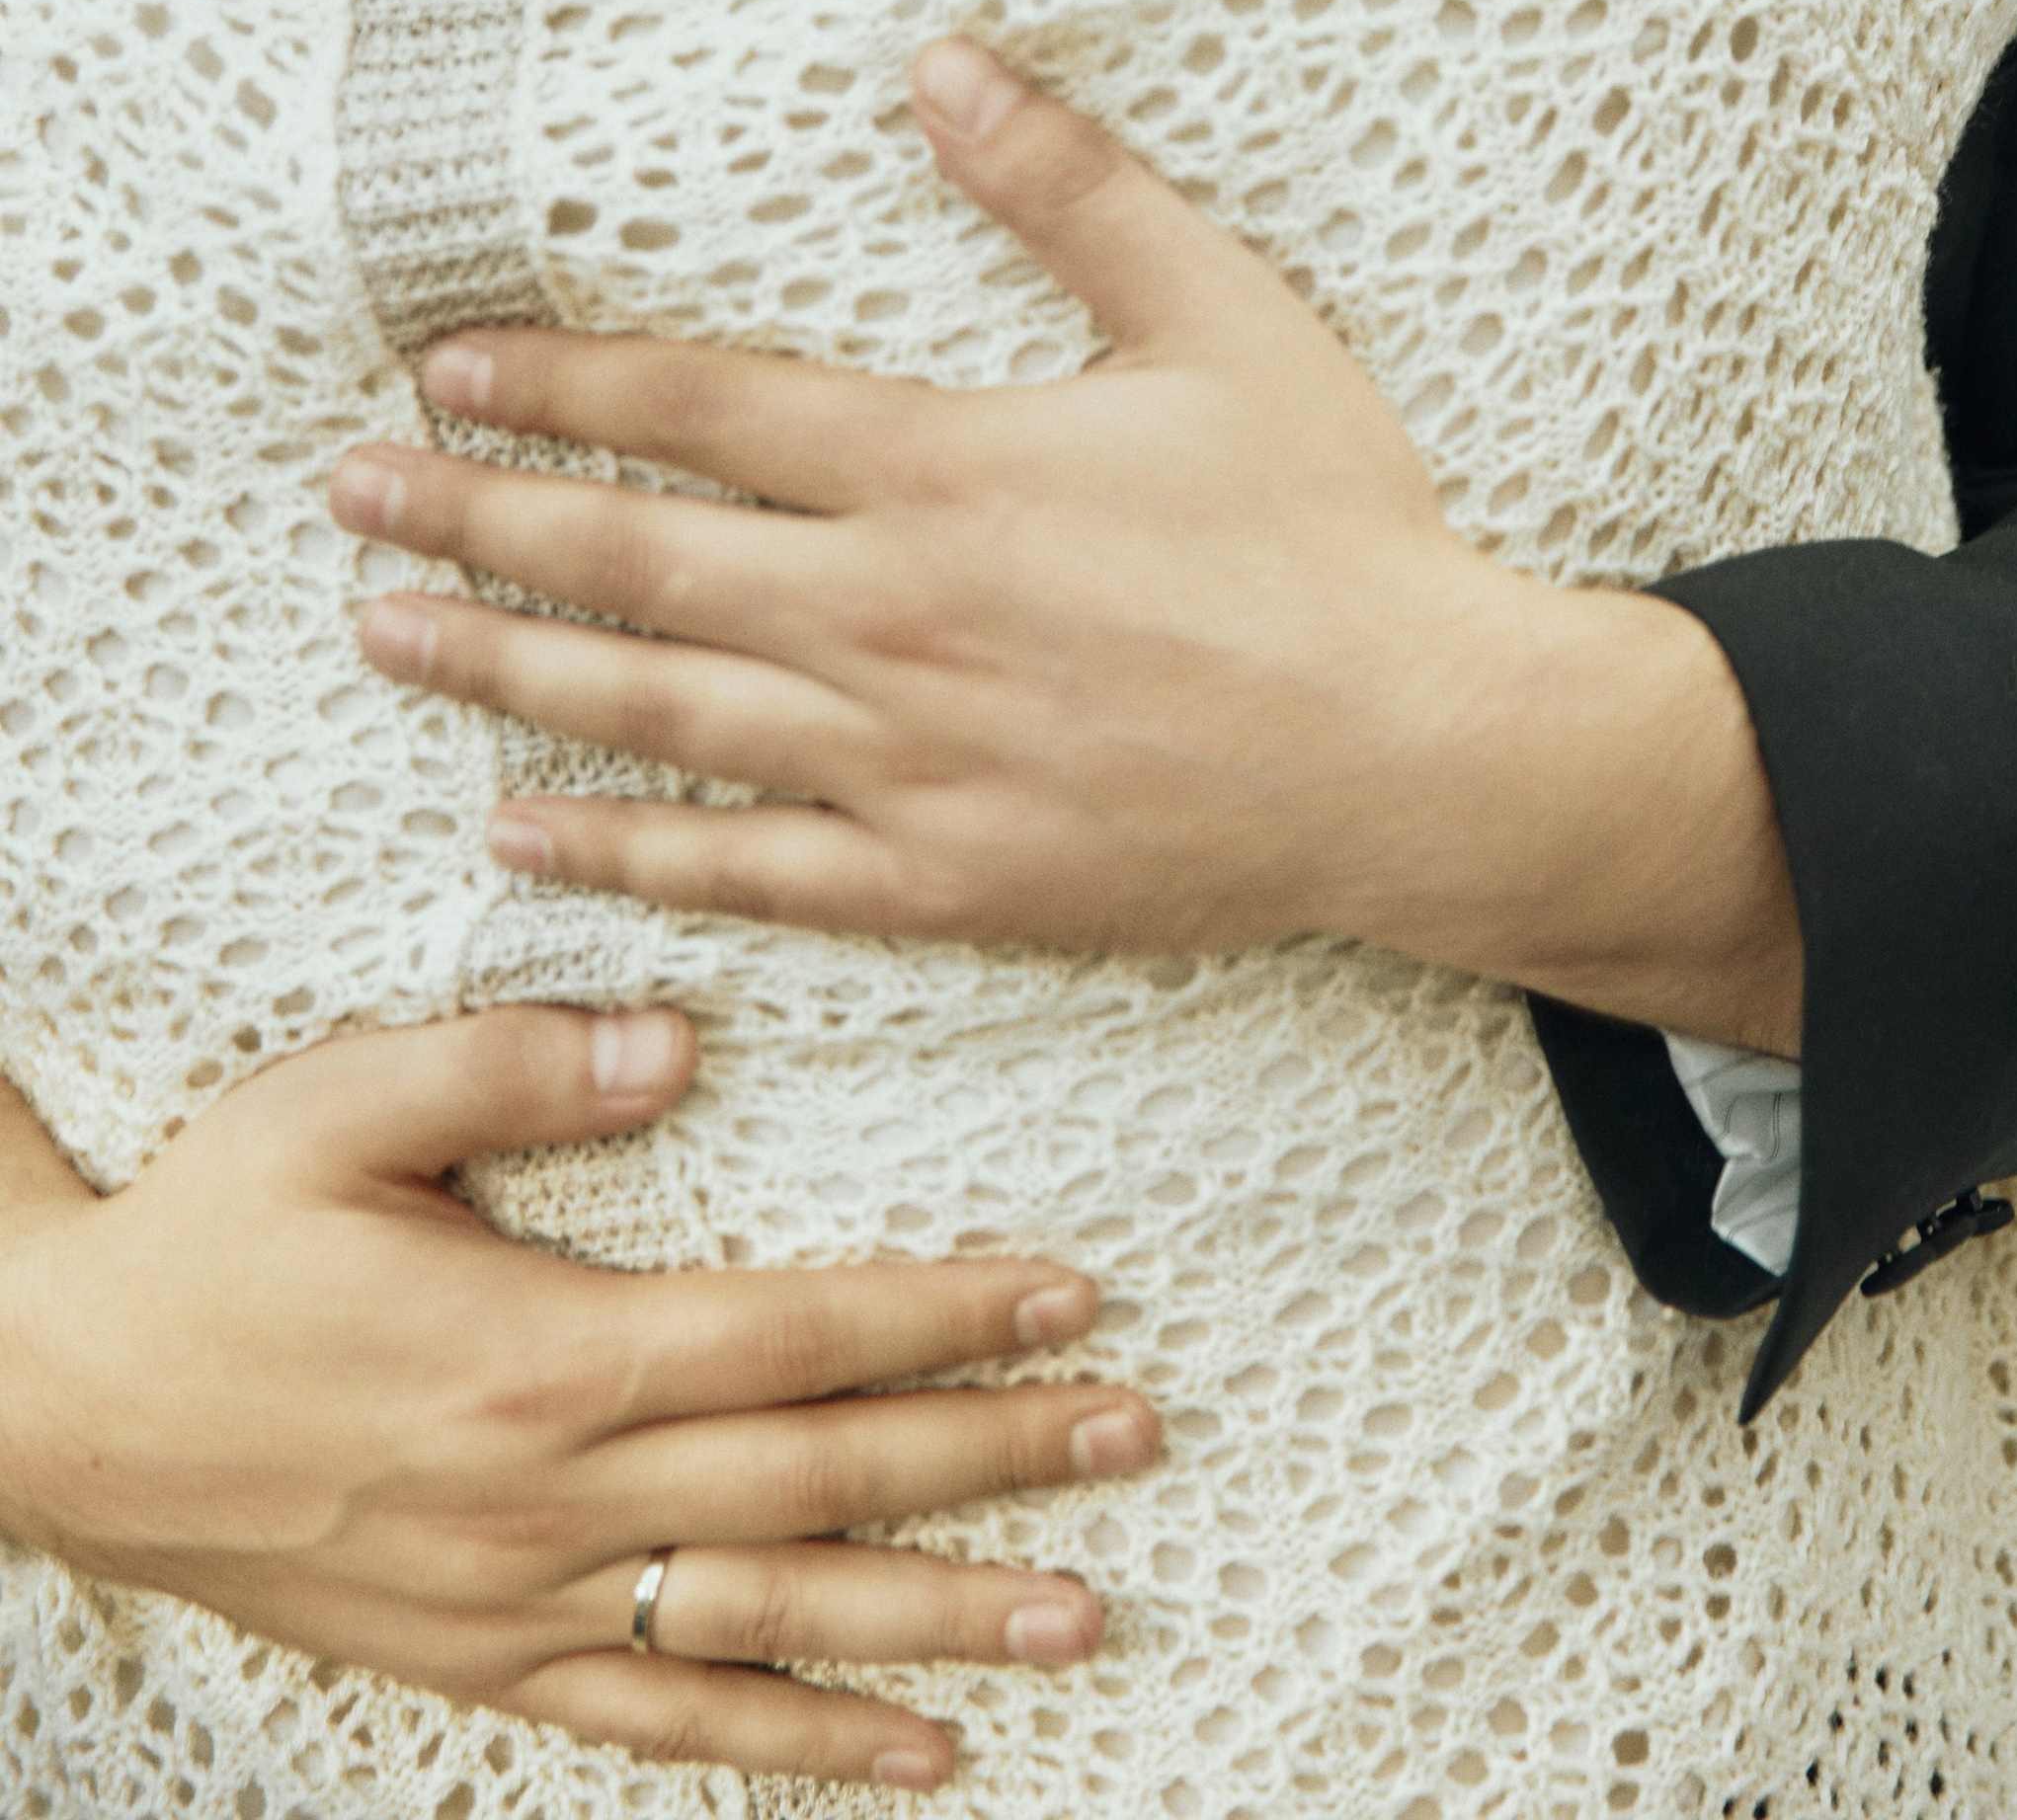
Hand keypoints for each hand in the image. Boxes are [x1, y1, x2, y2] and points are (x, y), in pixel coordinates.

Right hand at [0, 1008, 1157, 1791]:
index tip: (1069, 1291)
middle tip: (1135, 1438)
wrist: (64, 1404)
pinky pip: (669, 1718)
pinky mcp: (484, 1664)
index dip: (945, 1313)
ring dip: (939, 1615)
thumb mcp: (340, 1103)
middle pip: (821, 1477)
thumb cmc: (210, 1237)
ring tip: (1082, 1615)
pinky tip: (914, 1753)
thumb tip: (685, 1042)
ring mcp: (524, 1601)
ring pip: (775, 1617)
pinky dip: (799, 1744)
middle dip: (994, 1456)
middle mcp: (555, 1497)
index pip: (798, 1333)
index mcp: (543, 1352)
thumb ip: (520, 1060)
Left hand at [336, 42, 1802, 1050]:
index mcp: (944, 468)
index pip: (703, 410)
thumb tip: (940, 61)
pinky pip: (746, 868)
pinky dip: (620, 853)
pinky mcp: (945, 878)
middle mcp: (892, 613)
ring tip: (380, 631)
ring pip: (657, 710)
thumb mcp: (1219, 314)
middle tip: (346, 494)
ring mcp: (905, 758)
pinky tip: (513, 835)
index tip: (444, 369)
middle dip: (477, 518)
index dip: (561, 385)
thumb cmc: (1329, 522)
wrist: (1423, 750)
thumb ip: (1066, 186)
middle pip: (636, 560)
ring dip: (504, 667)